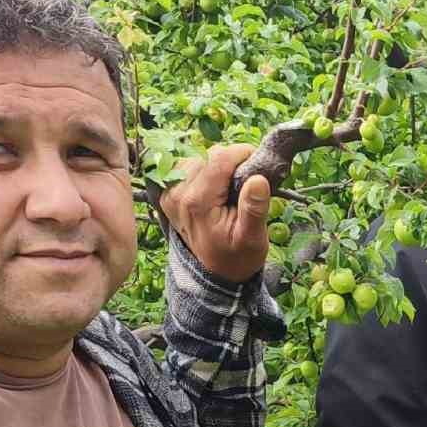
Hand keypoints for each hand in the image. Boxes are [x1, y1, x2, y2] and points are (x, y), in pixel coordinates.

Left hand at [159, 143, 271, 283]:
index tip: (257, 161)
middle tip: (246, 181)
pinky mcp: (168, 192)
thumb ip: (254, 208)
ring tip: (230, 187)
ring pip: (198, 158)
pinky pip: (187, 167)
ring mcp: (170, 192)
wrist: (216, 272)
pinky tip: (213, 188)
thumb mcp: (252, 238)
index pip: (220, 158)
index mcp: (198, 203)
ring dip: (217, 166)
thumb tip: (258, 179)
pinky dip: (204, 171)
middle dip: (231, 161)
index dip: (242, 153)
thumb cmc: (238, 256)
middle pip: (208, 155)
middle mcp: (178, 193)